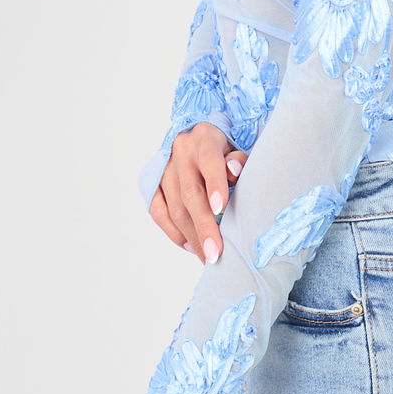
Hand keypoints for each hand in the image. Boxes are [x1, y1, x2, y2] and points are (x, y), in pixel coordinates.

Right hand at [150, 121, 248, 263]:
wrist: (200, 140)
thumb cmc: (226, 151)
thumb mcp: (239, 150)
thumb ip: (239, 162)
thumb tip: (234, 171)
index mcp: (206, 137)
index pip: (210, 161)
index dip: (215, 184)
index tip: (220, 209)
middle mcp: (182, 150)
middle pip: (190, 193)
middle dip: (204, 226)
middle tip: (215, 253)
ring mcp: (165, 166)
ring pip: (174, 207)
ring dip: (191, 236)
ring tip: (207, 256)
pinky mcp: (154, 181)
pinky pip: (158, 212)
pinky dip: (174, 232)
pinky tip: (189, 245)